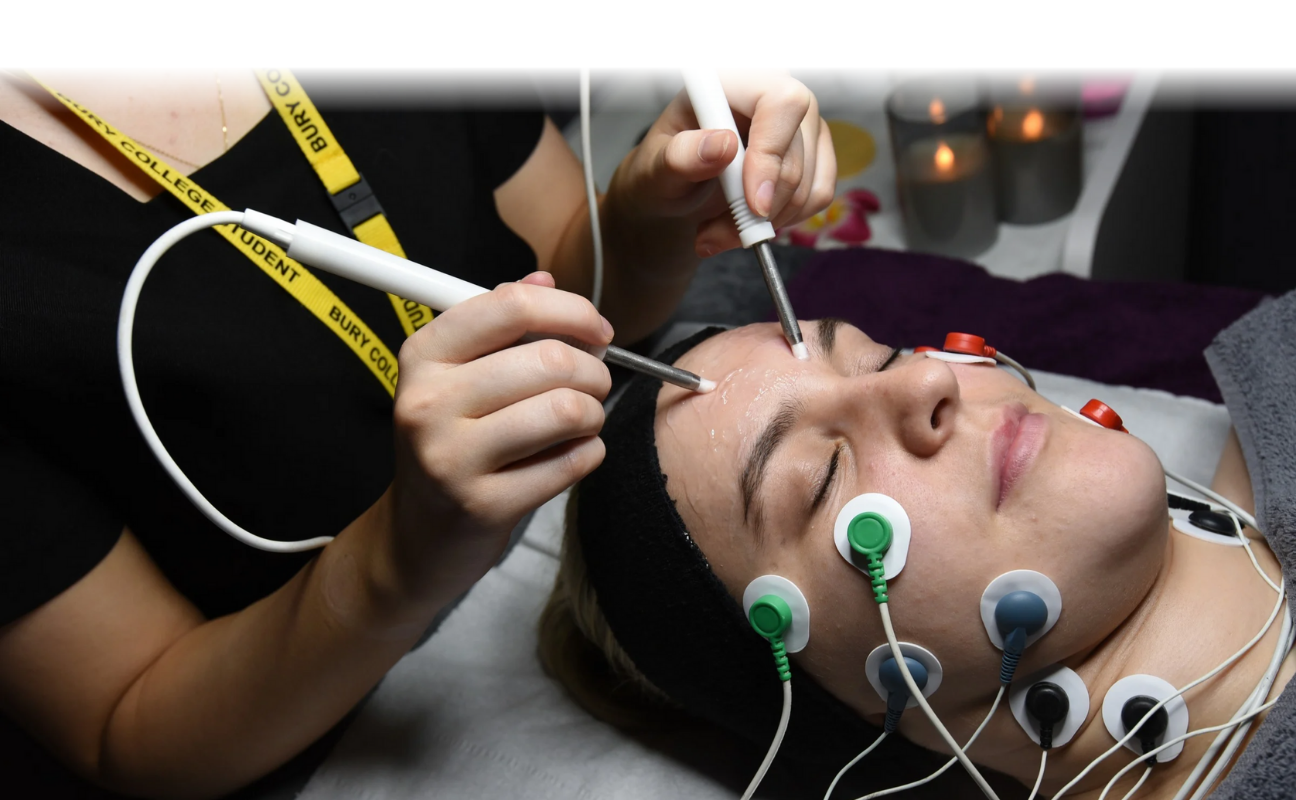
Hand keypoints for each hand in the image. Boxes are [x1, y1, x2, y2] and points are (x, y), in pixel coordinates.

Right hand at [384, 272, 612, 605]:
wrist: (419, 534)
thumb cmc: (453, 441)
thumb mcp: (459, 376)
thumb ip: (502, 326)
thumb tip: (544, 279)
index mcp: (423, 356)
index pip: (511, 306)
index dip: (571, 310)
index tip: (596, 329)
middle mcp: (429, 402)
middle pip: (550, 360)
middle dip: (594, 370)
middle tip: (593, 386)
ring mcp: (451, 458)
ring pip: (568, 410)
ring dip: (594, 414)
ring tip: (583, 421)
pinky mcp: (482, 506)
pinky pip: (572, 462)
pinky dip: (589, 454)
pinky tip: (571, 455)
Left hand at [606, 71, 836, 256]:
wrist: (670, 193)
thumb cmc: (660, 170)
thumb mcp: (653, 168)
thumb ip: (680, 157)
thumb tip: (721, 145)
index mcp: (733, 81)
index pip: (780, 102)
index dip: (771, 154)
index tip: (752, 204)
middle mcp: (774, 93)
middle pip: (797, 151)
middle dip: (759, 207)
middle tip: (714, 234)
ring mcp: (800, 124)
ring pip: (808, 182)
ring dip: (766, 223)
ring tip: (719, 231)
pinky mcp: (813, 154)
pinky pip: (818, 196)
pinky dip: (783, 222)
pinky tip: (747, 223)